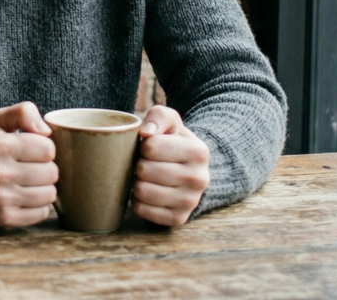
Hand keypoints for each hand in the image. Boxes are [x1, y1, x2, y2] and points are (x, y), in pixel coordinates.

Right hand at [0, 102, 58, 228]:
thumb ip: (23, 112)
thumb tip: (46, 130)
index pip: (48, 149)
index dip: (43, 148)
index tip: (31, 150)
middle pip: (52, 173)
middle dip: (45, 168)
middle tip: (30, 167)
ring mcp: (1, 198)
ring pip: (50, 194)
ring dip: (43, 187)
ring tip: (28, 182)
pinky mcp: (5, 218)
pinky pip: (42, 213)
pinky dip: (37, 206)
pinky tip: (24, 196)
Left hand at [132, 105, 209, 226]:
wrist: (189, 169)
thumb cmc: (173, 140)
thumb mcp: (170, 121)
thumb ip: (158, 116)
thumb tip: (146, 133)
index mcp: (198, 152)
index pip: (150, 146)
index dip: (142, 145)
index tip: (149, 147)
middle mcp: (200, 179)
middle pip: (144, 170)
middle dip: (138, 164)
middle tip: (146, 163)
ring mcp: (191, 201)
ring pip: (141, 191)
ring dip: (136, 182)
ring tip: (146, 177)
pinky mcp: (178, 218)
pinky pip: (142, 210)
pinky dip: (138, 200)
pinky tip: (148, 190)